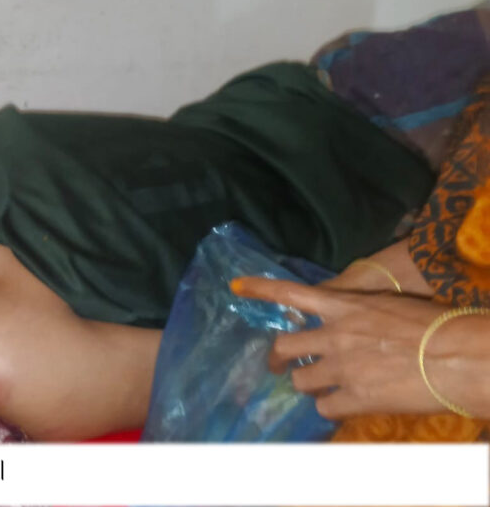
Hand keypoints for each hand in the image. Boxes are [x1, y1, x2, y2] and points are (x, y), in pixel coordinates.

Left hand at [230, 277, 452, 418]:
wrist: (458, 356)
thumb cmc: (436, 325)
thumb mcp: (389, 307)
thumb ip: (360, 317)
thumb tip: (353, 329)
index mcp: (345, 306)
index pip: (291, 293)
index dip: (261, 289)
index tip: (236, 286)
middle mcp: (335, 335)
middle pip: (285, 346)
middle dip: (280, 357)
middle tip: (281, 365)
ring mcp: (341, 368)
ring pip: (300, 379)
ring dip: (308, 383)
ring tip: (324, 387)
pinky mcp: (354, 397)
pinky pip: (324, 408)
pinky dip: (330, 408)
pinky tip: (343, 406)